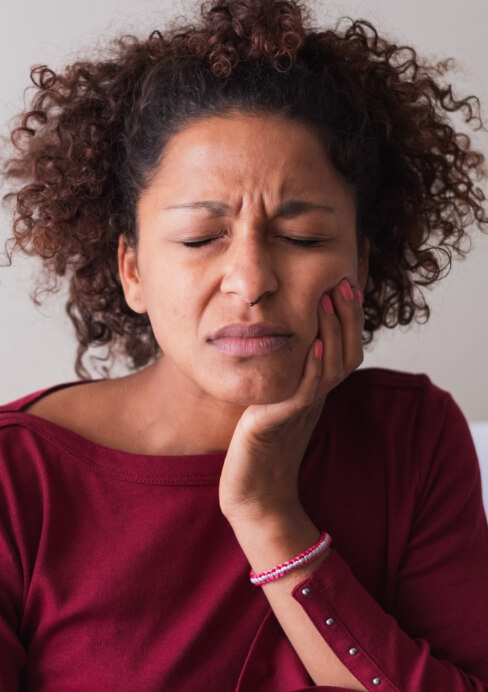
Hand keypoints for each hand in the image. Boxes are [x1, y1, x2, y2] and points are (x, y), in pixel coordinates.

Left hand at [219, 278, 363, 525]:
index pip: (343, 350)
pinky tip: (310, 344)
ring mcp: (302, 412)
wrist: (254, 496)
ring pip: (330, 367)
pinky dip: (311, 368)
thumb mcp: (276, 404)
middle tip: (342, 282)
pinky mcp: (281, 424)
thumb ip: (286, 378)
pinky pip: (304, 393)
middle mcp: (316, 400)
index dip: (348, 320)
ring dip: (331, 332)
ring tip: (327, 300)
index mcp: (316, 392)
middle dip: (346, 317)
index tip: (343, 285)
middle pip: (346, 353)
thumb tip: (284, 348)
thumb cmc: (259, 451)